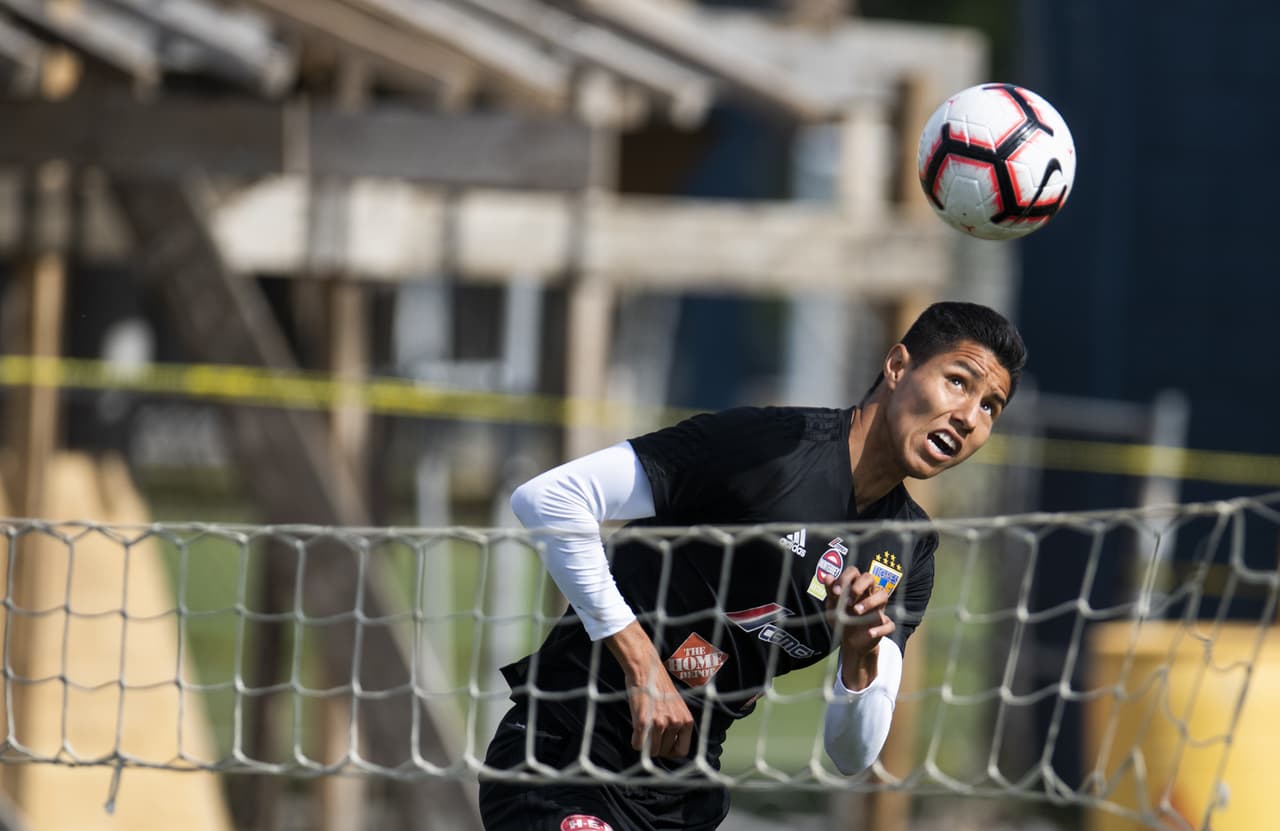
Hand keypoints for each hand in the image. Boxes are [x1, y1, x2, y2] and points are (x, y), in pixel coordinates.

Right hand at [605, 621, 694, 757]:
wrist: (646, 668)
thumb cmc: (659, 686)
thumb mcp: (676, 706)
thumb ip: (677, 723)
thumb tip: (671, 746)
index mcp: (686, 721)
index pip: (681, 751)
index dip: (670, 751)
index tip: (663, 745)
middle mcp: (675, 723)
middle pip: (664, 752)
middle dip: (656, 747)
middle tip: (650, 735)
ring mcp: (659, 723)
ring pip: (651, 751)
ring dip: (645, 745)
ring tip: (643, 731)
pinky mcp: (643, 722)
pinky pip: (638, 745)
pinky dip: (635, 741)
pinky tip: (635, 731)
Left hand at [825, 566, 894, 689]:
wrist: (850, 641)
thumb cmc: (842, 618)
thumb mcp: (832, 606)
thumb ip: (831, 592)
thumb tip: (828, 577)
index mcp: (854, 586)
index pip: (853, 572)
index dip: (845, 578)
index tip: (836, 592)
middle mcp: (868, 593)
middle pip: (870, 577)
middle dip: (858, 586)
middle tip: (848, 601)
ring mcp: (878, 608)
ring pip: (883, 595)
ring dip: (870, 602)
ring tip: (856, 612)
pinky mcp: (884, 624)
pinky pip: (889, 624)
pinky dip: (880, 629)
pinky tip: (869, 633)